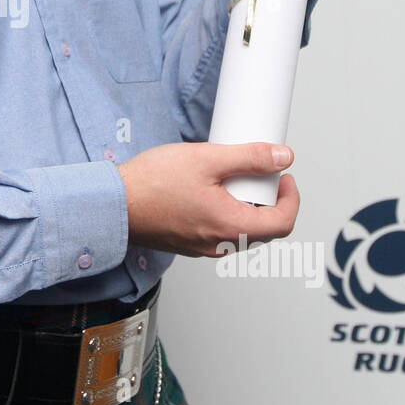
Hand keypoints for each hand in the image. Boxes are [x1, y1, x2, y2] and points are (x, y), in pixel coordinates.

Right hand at [117, 141, 299, 257]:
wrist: (113, 204)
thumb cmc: (151, 185)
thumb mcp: (207, 159)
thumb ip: (249, 158)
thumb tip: (282, 157)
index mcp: (231, 227)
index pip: (283, 223)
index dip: (291, 197)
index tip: (283, 177)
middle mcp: (220, 245)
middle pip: (264, 229)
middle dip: (268, 200)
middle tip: (255, 173)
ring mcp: (202, 248)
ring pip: (240, 231)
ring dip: (244, 206)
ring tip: (228, 178)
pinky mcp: (187, 243)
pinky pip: (219, 232)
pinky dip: (224, 212)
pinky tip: (206, 190)